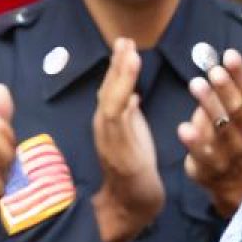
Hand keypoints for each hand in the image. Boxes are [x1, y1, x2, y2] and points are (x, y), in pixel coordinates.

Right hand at [93, 40, 164, 241]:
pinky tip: (132, 88)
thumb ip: (130, 114)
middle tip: (124, 40)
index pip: (113, 87)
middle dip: (115, 63)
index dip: (118, 66)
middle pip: (107, 87)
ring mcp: (108, 136)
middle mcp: (105, 125)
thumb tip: (132, 93)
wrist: (132, 201)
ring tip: (128, 52)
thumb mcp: (134, 135)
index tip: (126, 45)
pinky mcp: (117, 148)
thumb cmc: (136, 168)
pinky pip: (116, 118)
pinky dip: (122, 98)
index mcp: (111, 120)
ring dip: (118, 75)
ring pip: (109, 98)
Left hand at [179, 50, 241, 215]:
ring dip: (210, 105)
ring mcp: (230, 151)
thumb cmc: (229, 141)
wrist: (238, 182)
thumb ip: (223, 93)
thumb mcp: (231, 116)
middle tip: (213, 70)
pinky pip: (205, 154)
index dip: (240, 74)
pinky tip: (183, 127)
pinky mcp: (212, 166)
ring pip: (222, 128)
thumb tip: (211, 61)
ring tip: (196, 84)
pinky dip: (195, 141)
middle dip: (225, 88)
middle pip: (237, 108)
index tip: (230, 54)